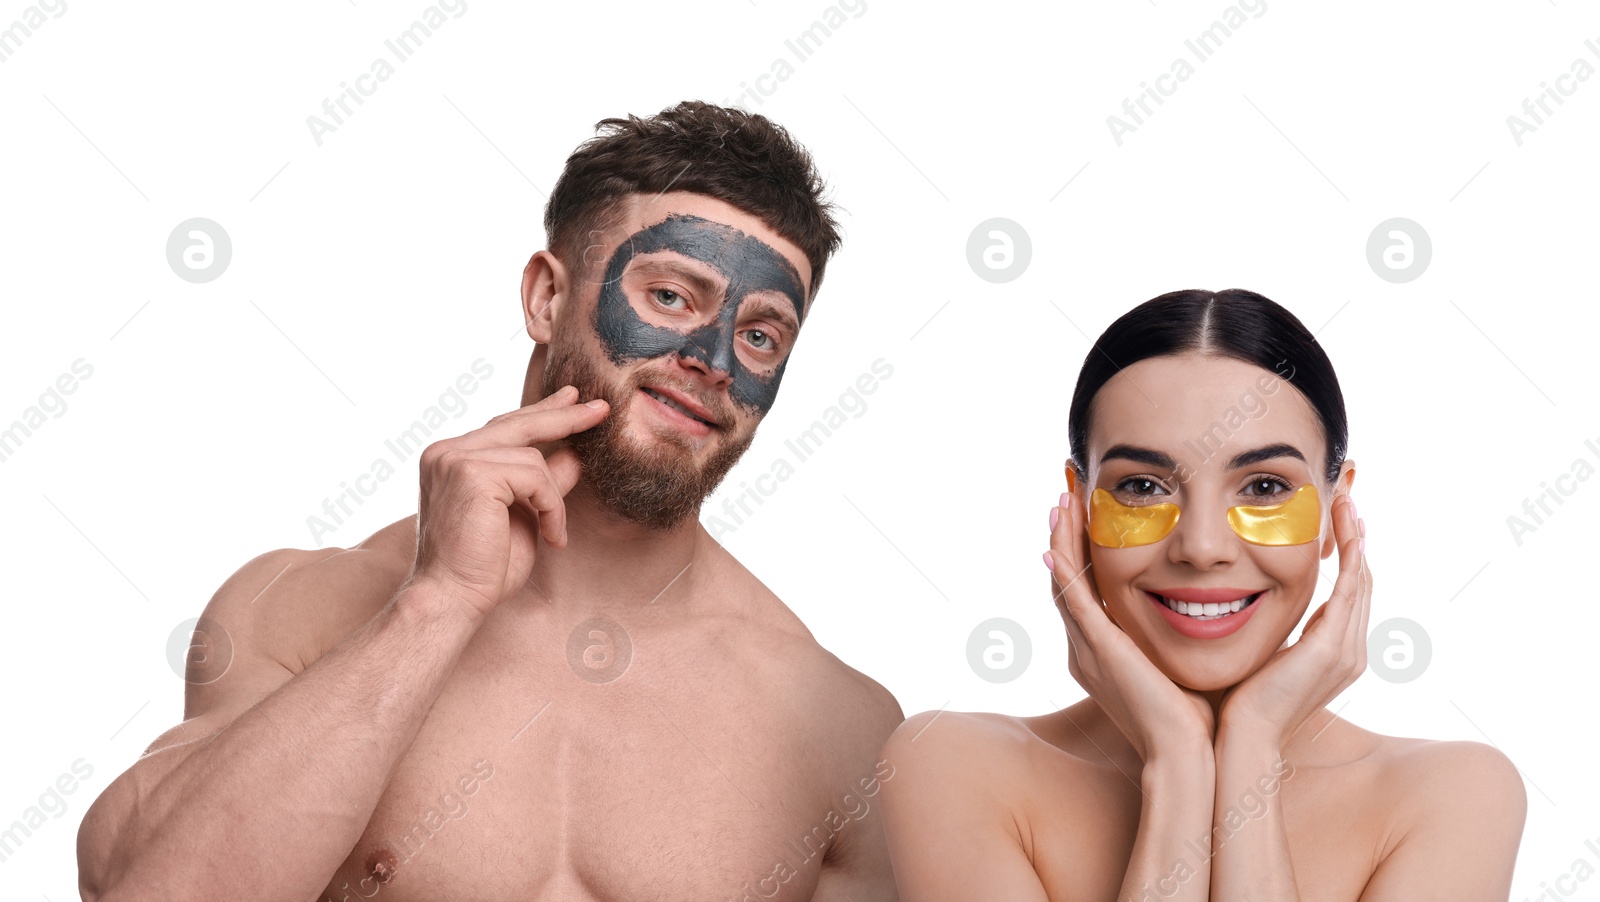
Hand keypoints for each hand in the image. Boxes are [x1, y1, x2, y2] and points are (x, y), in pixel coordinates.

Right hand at [408, 385, 608, 619]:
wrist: (452, 598)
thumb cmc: (483, 567)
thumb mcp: (523, 516)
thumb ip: (543, 483)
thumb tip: (573, 456)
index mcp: (451, 458)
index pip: (504, 425)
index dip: (542, 412)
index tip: (573, 399)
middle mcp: (446, 451)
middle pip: (518, 423)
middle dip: (564, 417)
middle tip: (602, 409)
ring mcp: (455, 458)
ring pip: (532, 458)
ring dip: (553, 499)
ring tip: (553, 533)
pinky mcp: (471, 473)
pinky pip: (535, 476)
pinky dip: (552, 507)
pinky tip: (550, 536)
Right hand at [1046, 491, 1215, 761]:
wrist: (1184, 751)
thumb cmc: (1192, 718)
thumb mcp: (1178, 666)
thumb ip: (1178, 639)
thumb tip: (1207, 616)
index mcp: (1102, 653)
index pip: (1085, 592)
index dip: (1082, 554)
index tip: (1088, 519)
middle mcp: (1085, 648)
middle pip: (1066, 581)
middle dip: (1065, 538)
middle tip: (1065, 500)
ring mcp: (1087, 648)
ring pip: (1063, 584)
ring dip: (1060, 542)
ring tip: (1061, 505)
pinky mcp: (1098, 648)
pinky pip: (1072, 600)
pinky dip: (1063, 569)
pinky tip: (1056, 544)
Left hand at [1217, 493, 1370, 747]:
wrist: (1244, 735)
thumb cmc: (1241, 700)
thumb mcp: (1264, 656)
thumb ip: (1274, 633)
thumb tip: (1257, 607)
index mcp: (1337, 653)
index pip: (1351, 594)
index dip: (1349, 557)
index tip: (1338, 523)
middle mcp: (1351, 651)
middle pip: (1364, 582)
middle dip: (1357, 540)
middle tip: (1348, 501)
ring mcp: (1347, 651)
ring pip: (1362, 581)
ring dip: (1356, 540)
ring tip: (1347, 505)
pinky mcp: (1332, 648)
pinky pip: (1350, 590)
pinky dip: (1351, 558)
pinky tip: (1345, 531)